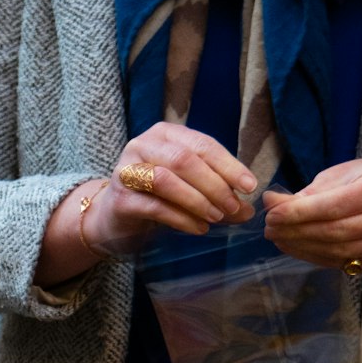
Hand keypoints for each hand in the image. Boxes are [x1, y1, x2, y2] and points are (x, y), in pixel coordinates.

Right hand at [87, 122, 255, 253]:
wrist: (112, 217)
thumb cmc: (155, 197)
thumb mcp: (188, 189)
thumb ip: (216, 194)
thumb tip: (249, 210)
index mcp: (165, 134)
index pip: (202, 145)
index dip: (229, 165)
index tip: (249, 186)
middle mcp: (143, 145)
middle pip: (185, 160)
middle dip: (214, 184)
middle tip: (234, 206)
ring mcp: (127, 171)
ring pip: (167, 181)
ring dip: (197, 200)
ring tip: (216, 218)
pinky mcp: (121, 199)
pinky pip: (155, 207)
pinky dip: (181, 219)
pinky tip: (198, 228)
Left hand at [263, 160, 361, 272]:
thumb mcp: (343, 176)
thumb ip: (309, 192)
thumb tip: (271, 203)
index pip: (335, 205)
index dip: (300, 213)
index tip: (272, 214)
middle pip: (336, 232)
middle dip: (297, 232)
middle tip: (270, 229)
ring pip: (338, 252)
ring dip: (301, 248)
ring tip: (279, 239)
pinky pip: (342, 265)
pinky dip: (315, 258)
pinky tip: (297, 248)